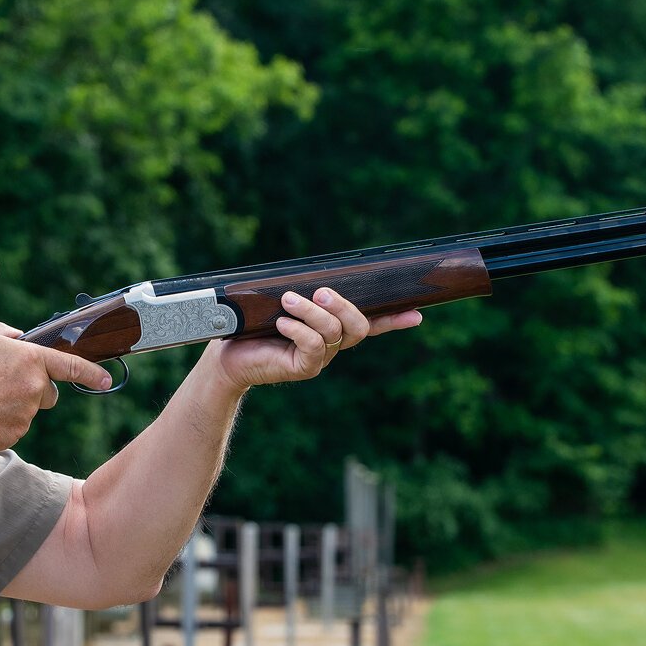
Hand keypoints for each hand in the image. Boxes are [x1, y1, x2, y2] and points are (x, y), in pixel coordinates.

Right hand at [0, 322, 113, 455]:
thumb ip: (3, 332)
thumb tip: (18, 338)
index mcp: (31, 359)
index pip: (71, 365)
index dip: (91, 372)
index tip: (106, 379)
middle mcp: (35, 388)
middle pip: (48, 390)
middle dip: (33, 388)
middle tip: (1, 383)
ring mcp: (27, 414)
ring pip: (30, 408)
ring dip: (14, 403)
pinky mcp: (16, 434)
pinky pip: (15, 425)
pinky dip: (2, 420)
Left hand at [210, 288, 421, 391]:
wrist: (228, 356)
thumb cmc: (253, 326)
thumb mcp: (281, 304)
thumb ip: (303, 293)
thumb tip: (315, 277)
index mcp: (332, 328)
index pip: (371, 323)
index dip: (395, 319)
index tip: (417, 313)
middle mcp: (331, 345)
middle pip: (359, 327)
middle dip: (344, 306)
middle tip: (320, 292)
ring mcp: (319, 359)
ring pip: (334, 332)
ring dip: (312, 312)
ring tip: (288, 301)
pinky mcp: (303, 368)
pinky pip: (313, 346)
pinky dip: (298, 329)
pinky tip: (281, 323)